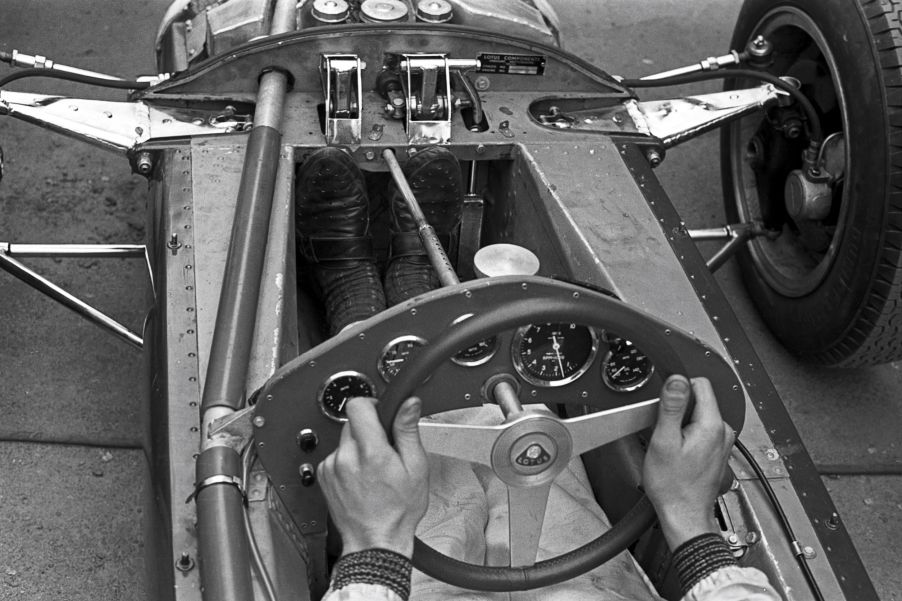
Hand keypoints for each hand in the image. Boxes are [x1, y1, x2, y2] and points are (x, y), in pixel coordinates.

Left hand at [317, 396, 428, 558]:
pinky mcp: (323, 476)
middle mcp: (346, 457)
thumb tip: (408, 404)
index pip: (358, 405)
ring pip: (344, 439)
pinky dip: (348, 461)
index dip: (372, 404)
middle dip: (369, 429)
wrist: (375, 542)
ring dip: (358, 446)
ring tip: (373, 469)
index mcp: (371, 453)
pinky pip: (336, 455)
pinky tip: (361, 478)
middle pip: (352, 422)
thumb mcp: (416, 468)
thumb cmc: (398, 511)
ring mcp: (331, 467)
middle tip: (385, 449)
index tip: (382, 412)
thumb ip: (407, 431)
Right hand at [642, 375, 734, 548]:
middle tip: (665, 432)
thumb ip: (672, 407)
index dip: (678, 389)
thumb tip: (677, 379)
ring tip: (671, 445)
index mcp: (712, 425)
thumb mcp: (664, 441)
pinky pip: (702, 430)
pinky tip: (678, 453)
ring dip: (682, 423)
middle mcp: (723, 431)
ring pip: (699, 415)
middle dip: (678, 409)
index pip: (700, 384)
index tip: (665, 407)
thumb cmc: (673, 486)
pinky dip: (688, 435)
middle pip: (699, 399)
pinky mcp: (717, 451)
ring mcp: (722, 442)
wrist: (684, 515)